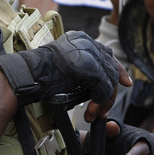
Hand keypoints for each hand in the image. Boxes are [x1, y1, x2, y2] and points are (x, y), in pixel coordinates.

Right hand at [0, 31, 131, 121]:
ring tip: (93, 115)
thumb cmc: (40, 75)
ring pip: (109, 81)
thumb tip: (100, 83)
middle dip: (113, 91)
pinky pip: (103, 90)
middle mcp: (88, 43)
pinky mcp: (90, 68)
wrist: (28, 74)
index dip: (118, 70)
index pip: (107, 54)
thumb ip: (83, 71)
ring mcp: (90, 54)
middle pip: (111, 67)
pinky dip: (99, 104)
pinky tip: (89, 113)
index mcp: (81, 40)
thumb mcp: (66, 69)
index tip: (125, 83)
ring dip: (103, 102)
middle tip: (106, 109)